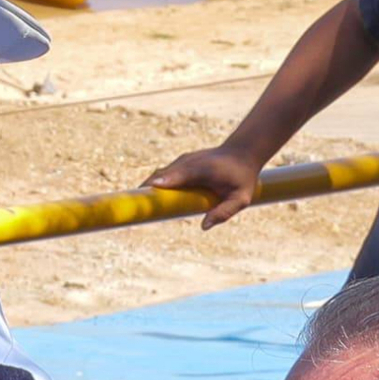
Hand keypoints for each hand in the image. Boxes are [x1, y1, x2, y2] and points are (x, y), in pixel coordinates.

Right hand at [145, 143, 268, 228]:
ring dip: (148, 188)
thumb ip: (224, 212)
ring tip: (137, 205)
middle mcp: (187, 162)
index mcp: (200, 169)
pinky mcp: (180, 163)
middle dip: (146, 191)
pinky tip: (149, 197)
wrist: (243, 153)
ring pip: (159, 174)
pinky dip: (155, 185)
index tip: (142, 194)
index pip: (173, 176)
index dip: (157, 185)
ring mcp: (182, 161)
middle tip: (135, 210)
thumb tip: (203, 226)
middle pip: (160, 176)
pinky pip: (163, 174)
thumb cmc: (243, 178)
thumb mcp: (241, 198)